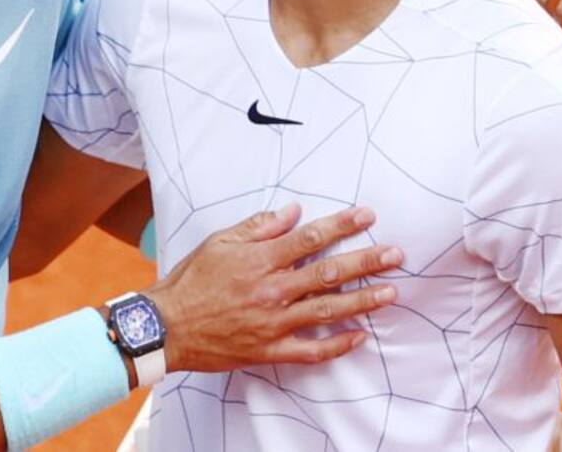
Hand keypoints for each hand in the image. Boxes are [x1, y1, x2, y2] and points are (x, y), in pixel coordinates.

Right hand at [147, 204, 401, 372]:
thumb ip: (258, 227)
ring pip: (327, 311)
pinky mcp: (269, 350)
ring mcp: (273, 323)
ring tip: (391, 293)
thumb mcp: (220, 242)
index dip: (342, 226)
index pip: (311, 238)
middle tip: (396, 255)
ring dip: (362, 302)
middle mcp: (272, 291)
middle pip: (329, 273)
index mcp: (260, 260)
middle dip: (366, 262)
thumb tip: (292, 212)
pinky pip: (310, 350)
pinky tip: (360, 337)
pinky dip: (336, 345)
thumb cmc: (191, 281)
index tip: (368, 217)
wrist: (166, 327)